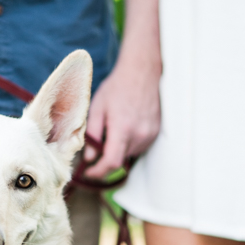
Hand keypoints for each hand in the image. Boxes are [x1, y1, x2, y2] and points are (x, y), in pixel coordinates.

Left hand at [84, 56, 160, 177]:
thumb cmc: (117, 87)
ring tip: (110, 132)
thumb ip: (92, 135)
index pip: (111, 163)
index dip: (99, 172)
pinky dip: (128, 145)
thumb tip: (88, 158)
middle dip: (105, 160)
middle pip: (119, 161)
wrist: (141, 73)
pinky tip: (123, 128)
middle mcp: (139, 135)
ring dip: (117, 151)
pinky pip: (138, 147)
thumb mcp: (97, 109)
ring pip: (129, 155)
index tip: (89, 172)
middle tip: (94, 150)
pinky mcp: (155, 132)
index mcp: (122, 129)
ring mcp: (149, 134)